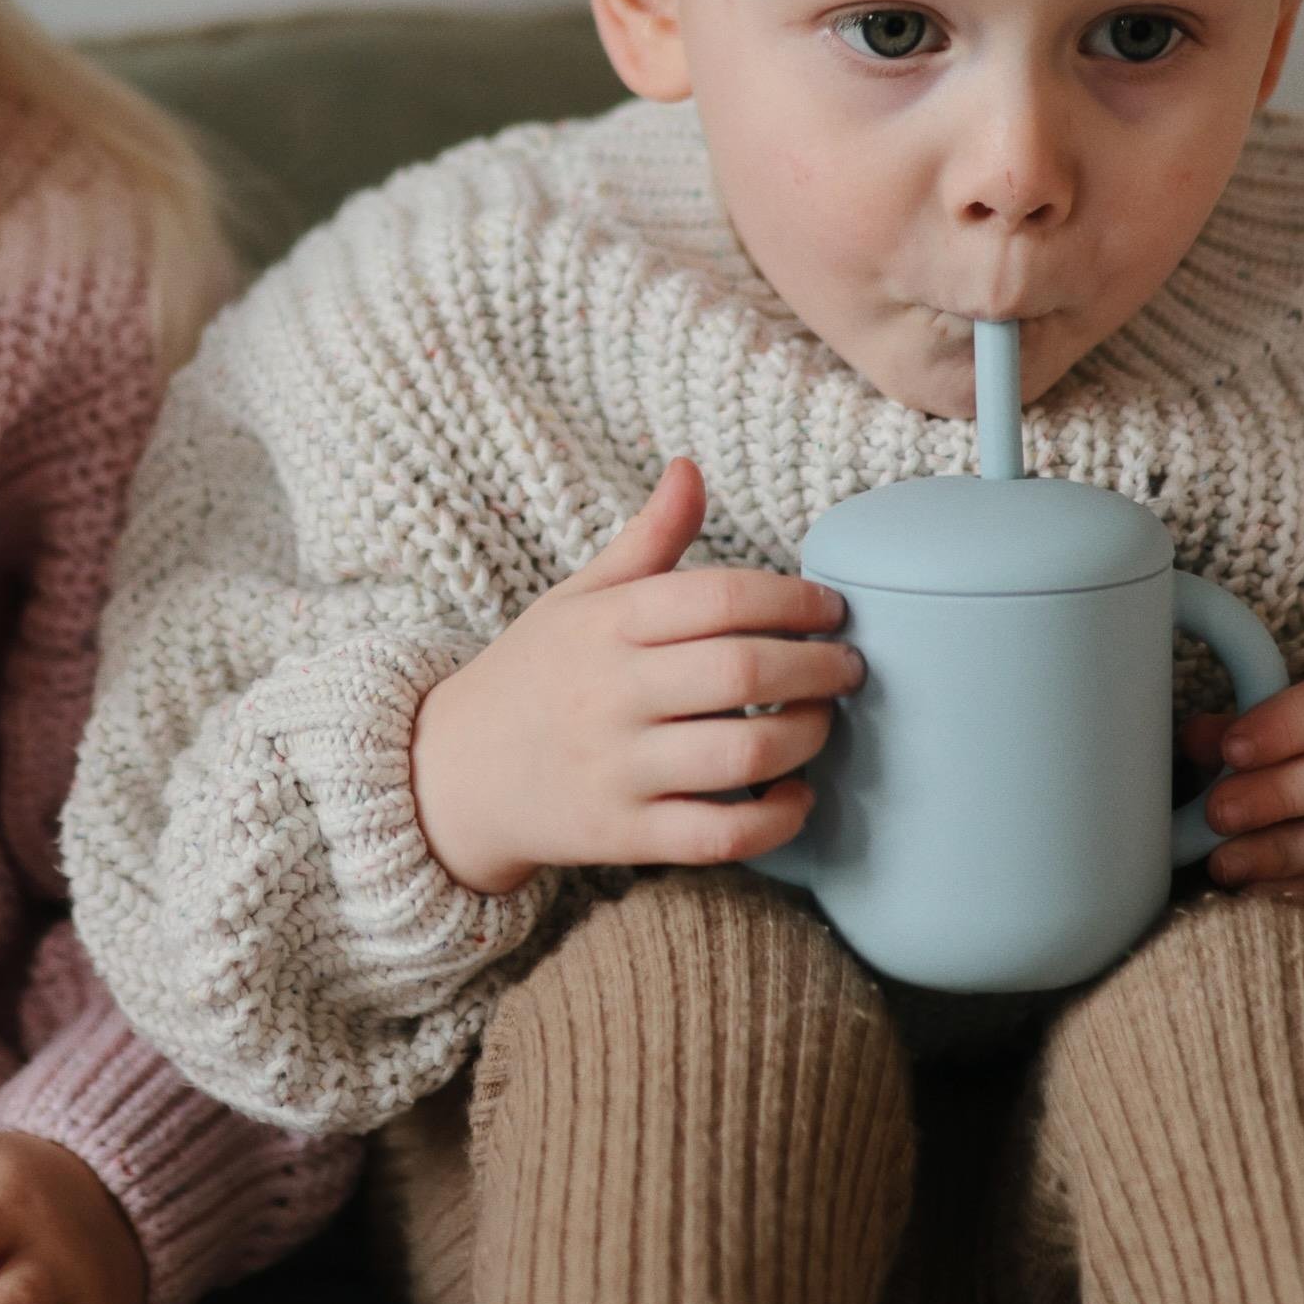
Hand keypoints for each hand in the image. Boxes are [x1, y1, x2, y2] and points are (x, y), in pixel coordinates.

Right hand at [408, 458, 864, 897]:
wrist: (453, 774)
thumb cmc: (533, 675)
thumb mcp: (576, 598)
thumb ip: (646, 541)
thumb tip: (690, 467)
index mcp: (607, 624)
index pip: (719, 597)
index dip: (793, 599)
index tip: (830, 608)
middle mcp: (611, 693)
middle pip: (743, 671)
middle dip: (819, 667)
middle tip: (850, 666)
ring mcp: (617, 768)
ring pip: (743, 753)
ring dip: (807, 736)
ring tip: (824, 721)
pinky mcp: (624, 835)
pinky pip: (718, 834)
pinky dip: (775, 819)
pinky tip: (795, 795)